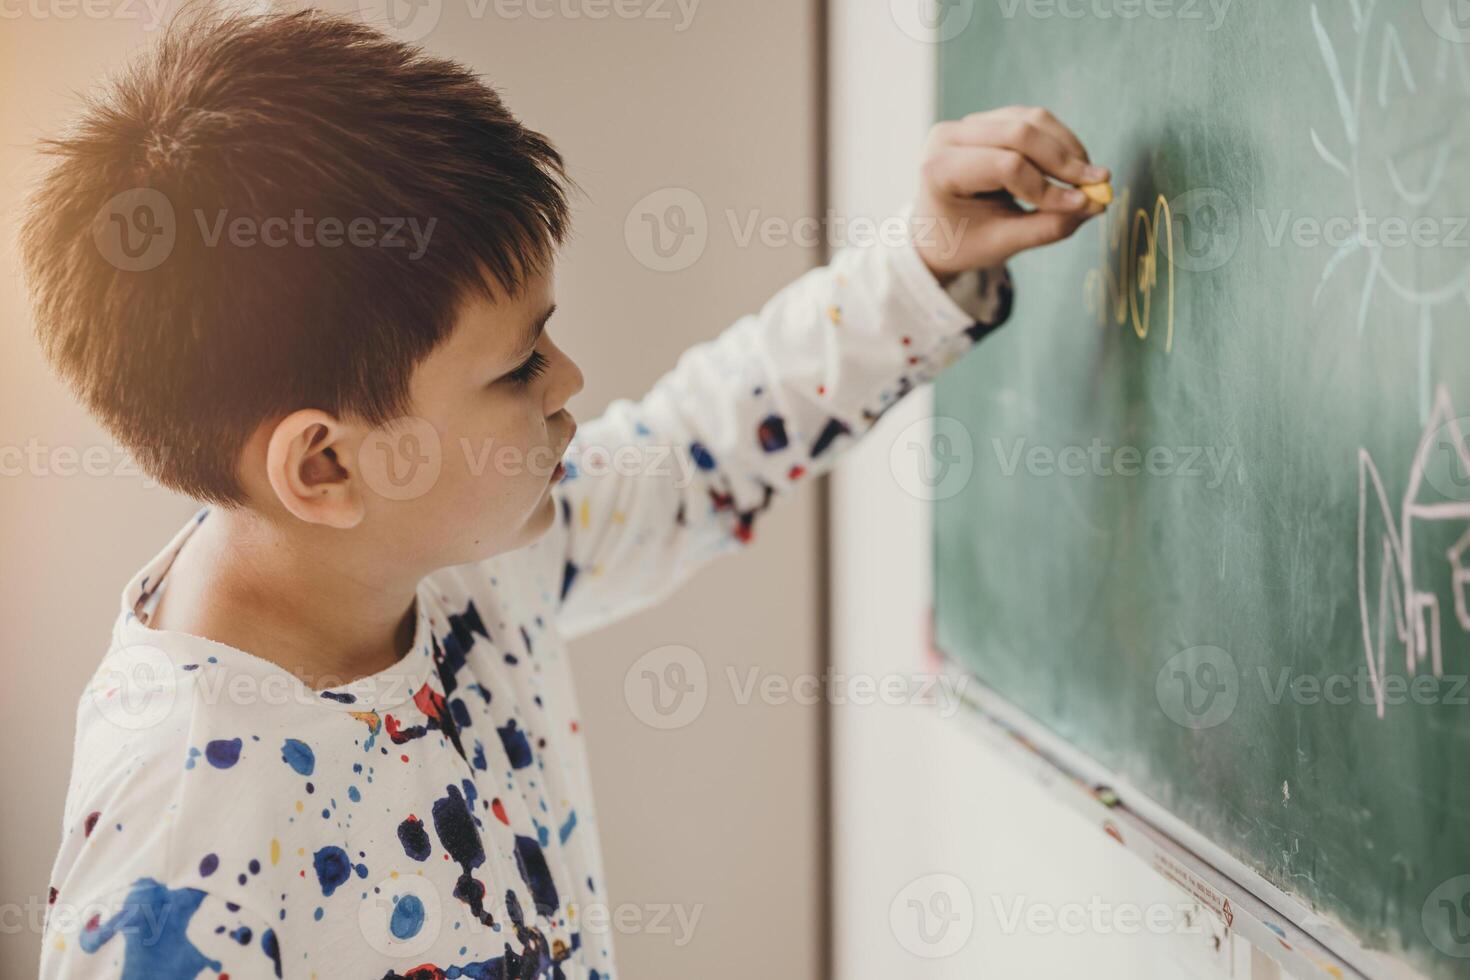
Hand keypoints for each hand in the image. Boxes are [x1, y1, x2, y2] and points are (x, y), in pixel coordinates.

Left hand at [910, 106, 1108, 282]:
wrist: (936, 232)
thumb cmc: (962, 241)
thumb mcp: (1001, 243)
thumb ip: (1046, 226)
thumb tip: (1095, 205)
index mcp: (939, 167)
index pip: (1005, 165)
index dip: (1048, 186)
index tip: (1082, 205)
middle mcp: (948, 136)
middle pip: (1020, 133)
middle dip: (1064, 160)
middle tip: (1099, 184)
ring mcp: (968, 123)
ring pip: (1031, 120)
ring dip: (1067, 147)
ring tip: (1088, 178)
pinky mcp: (988, 120)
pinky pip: (1032, 120)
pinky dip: (1058, 141)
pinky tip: (1074, 167)